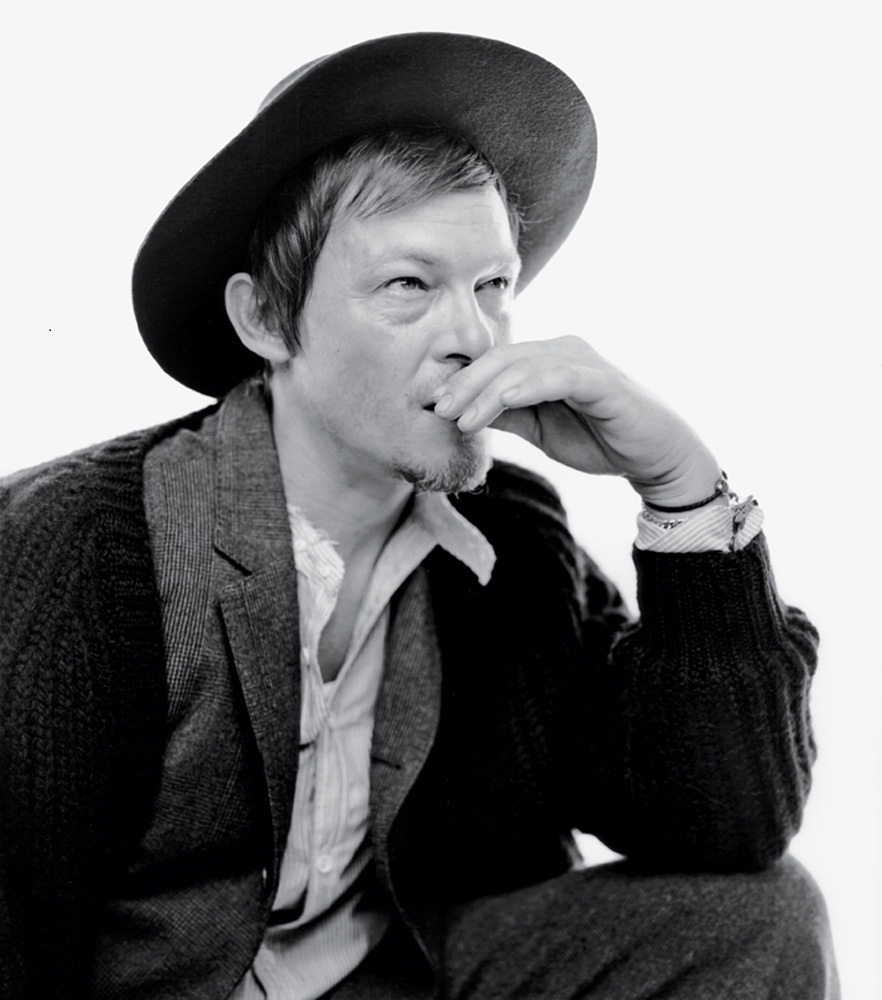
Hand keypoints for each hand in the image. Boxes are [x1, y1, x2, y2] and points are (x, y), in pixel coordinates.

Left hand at [432, 336, 722, 507]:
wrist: (655, 458)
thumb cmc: (600, 440)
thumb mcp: (540, 430)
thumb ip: (508, 416)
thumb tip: (464, 414)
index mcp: (546, 360)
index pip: (495, 364)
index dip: (461, 382)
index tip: (433, 405)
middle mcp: (562, 351)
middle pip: (502, 359)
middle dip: (465, 384)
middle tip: (438, 408)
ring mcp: (582, 362)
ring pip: (522, 367)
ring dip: (487, 392)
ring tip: (461, 418)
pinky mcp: (600, 380)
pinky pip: (557, 377)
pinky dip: (527, 387)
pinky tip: (503, 402)